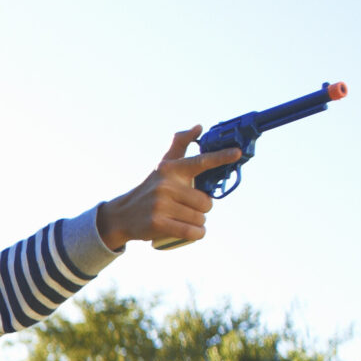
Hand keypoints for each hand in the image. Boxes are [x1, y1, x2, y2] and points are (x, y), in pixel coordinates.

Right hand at [96, 127, 244, 249]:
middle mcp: (165, 184)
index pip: (200, 162)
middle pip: (205, 202)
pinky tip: (197, 233)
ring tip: (185, 219)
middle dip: (202, 209)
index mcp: (171, 169)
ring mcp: (160, 204)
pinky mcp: (157, 223)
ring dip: (199, 223)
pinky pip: (190, 231)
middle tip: (188, 208)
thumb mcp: (163, 166)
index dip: (220, 157)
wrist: (122, 215)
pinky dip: (198, 234)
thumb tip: (199, 126)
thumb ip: (179, 144)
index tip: (238, 153)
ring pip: (199, 218)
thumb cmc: (150, 189)